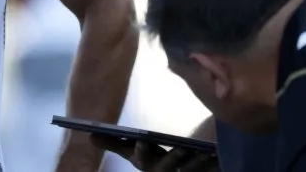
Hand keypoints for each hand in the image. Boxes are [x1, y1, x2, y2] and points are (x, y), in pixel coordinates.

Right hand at [91, 135, 218, 171]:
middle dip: (174, 158)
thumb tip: (88, 136)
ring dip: (197, 162)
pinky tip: (217, 154)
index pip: (142, 159)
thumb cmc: (153, 159)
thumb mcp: (133, 152)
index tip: (142, 142)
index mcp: (147, 164)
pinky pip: (205, 171)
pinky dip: (211, 164)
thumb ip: (114, 144)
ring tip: (204, 151)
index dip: (142, 152)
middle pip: (168, 166)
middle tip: (182, 147)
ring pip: (189, 170)